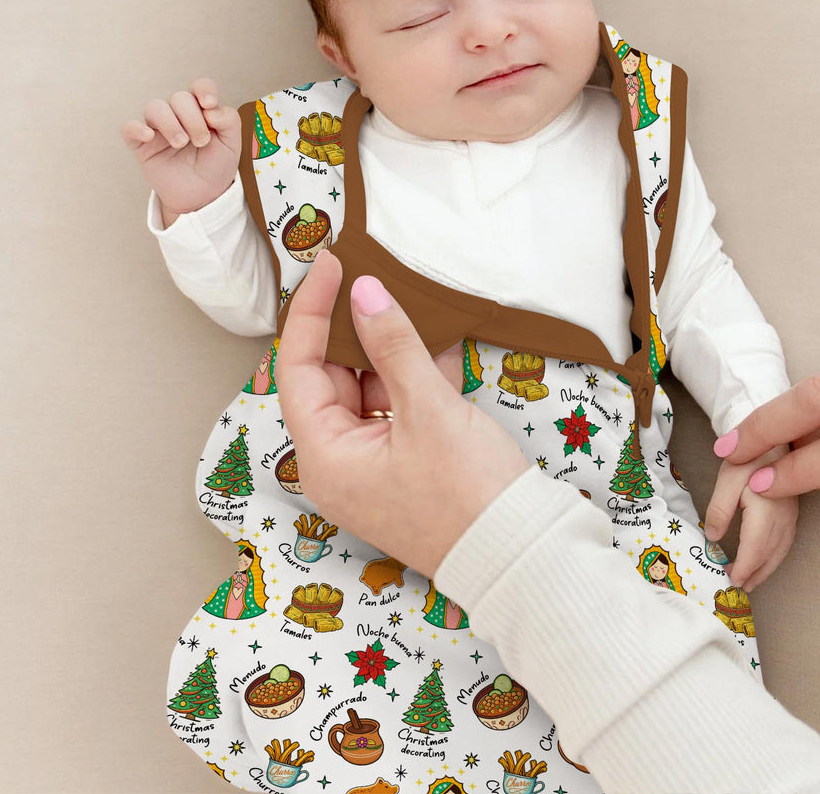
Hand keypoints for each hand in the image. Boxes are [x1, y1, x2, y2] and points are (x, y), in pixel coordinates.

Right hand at [121, 78, 240, 220]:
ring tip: (181, 143)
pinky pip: (129, 128)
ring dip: (170, 123)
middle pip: (179, 98)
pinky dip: (137, 128)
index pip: (199, 86)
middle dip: (192, 118)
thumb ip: (229, 120)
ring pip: (155, 107)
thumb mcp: (232, 144)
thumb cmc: (216, 166)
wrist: (203, 196)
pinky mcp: (142, 145)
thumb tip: (210, 108)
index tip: (209, 104)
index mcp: (201, 111)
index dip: (204, 89)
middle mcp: (178, 115)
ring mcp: (158, 128)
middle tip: (201, 141)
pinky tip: (149, 137)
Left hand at [273, 249, 529, 578]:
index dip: (310, 311)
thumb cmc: (469, 494)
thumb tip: (365, 291)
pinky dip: (415, 375)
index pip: (298, 368)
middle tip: (375, 276)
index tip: (333, 265)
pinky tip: (437, 339)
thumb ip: (394, 344)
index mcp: (325, 457)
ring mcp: (374, 465)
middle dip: (356, 327)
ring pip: (370, 388)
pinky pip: (399, 407)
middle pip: (332, 376)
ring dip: (392, 348)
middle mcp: (340, 463)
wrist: (521, 554)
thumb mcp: (429, 409)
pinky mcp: (407, 463)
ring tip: (410, 301)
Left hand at [702, 443, 797, 590]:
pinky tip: (765, 561)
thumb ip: (719, 508)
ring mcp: (791, 514)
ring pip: (780, 550)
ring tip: (750, 582)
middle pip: (770, 554)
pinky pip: (785, 542)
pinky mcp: (792, 511)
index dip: (744, 567)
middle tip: (739, 588)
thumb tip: (712, 538)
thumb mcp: (727, 477)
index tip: (731, 580)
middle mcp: (784, 516)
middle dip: (755, 574)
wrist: (772, 436)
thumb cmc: (747, 455)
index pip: (756, 547)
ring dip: (766, 569)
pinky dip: (774, 557)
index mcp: (767, 508)